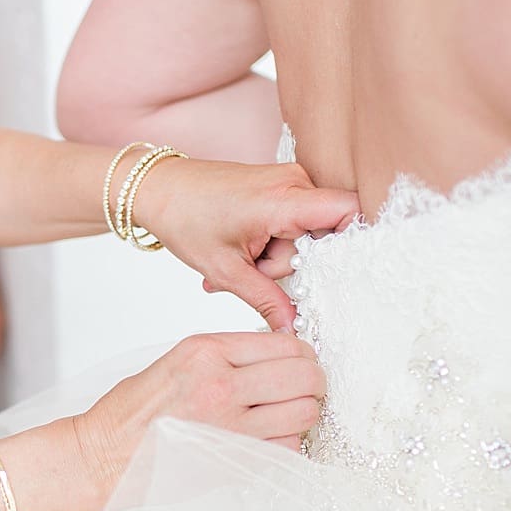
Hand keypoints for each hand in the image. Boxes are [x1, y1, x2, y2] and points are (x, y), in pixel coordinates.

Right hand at [74, 332, 325, 488]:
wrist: (104, 455)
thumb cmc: (135, 411)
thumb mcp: (179, 359)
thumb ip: (230, 354)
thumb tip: (280, 356)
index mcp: (207, 350)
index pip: (287, 344)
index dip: (303, 355)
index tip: (300, 364)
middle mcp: (222, 384)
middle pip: (305, 376)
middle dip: (313, 383)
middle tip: (305, 389)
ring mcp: (230, 425)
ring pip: (304, 413)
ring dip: (303, 414)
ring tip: (286, 415)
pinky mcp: (233, 459)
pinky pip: (288, 448)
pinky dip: (287, 444)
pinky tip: (267, 439)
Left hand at [131, 159, 357, 330]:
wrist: (158, 188)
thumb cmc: (184, 218)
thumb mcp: (226, 270)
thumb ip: (266, 300)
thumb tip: (293, 328)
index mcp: (284, 199)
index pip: (348, 211)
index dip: (353, 240)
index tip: (332, 271)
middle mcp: (293, 183)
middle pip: (322, 234)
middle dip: (290, 261)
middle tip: (252, 268)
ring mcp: (286, 182)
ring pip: (304, 234)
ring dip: (273, 256)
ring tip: (236, 259)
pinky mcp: (278, 187)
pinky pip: (290, 224)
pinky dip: (268, 244)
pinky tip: (241, 251)